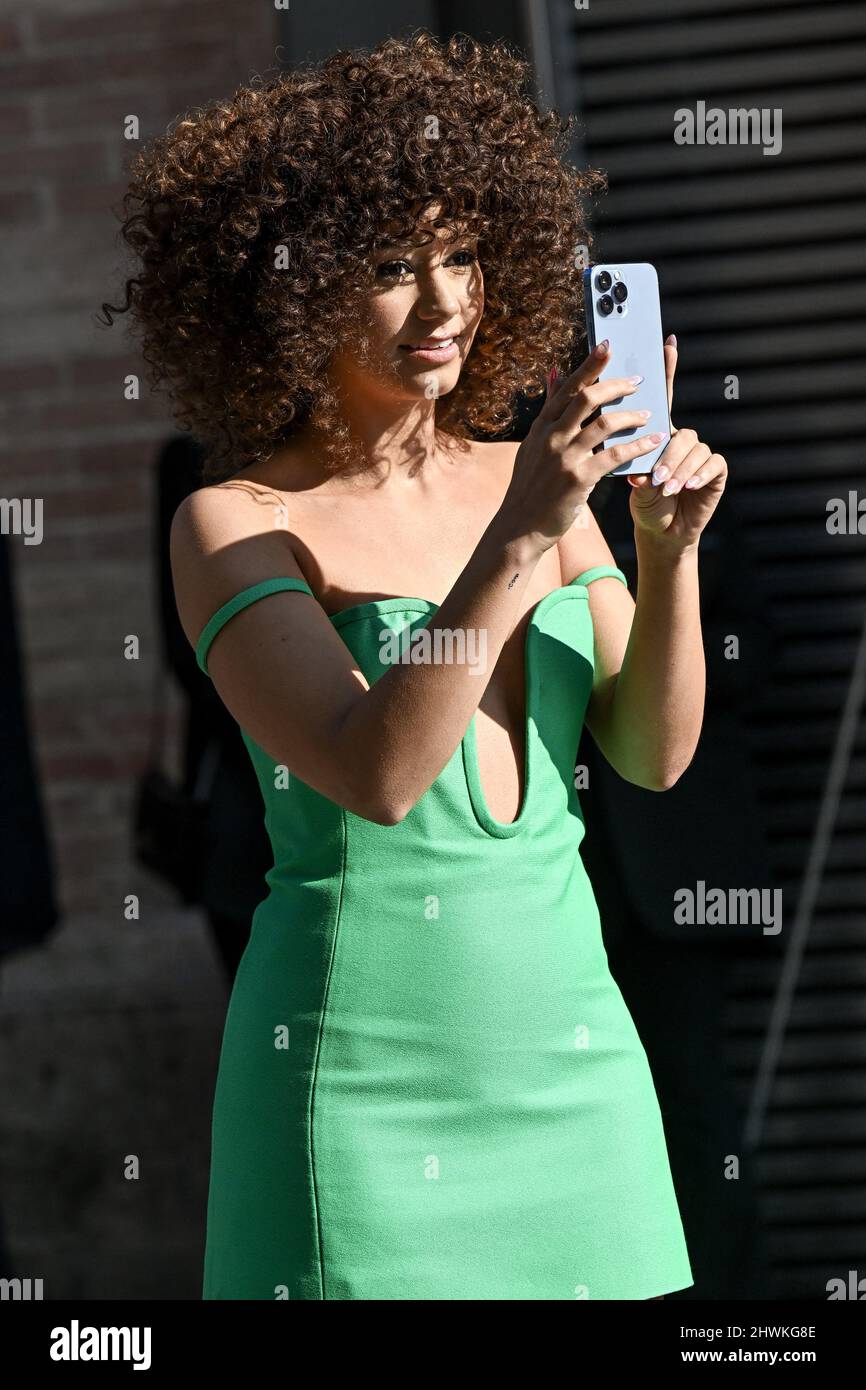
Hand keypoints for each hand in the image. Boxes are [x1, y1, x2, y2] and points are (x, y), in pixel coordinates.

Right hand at [499, 341, 667, 555]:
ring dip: (632, 415)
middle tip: (638, 381)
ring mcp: (563, 458)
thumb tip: (555, 372)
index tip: (607, 346)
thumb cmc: (530, 487)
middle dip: (617, 385)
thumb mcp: (532, 446)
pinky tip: (652, 443)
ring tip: (649, 414)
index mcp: (541, 428)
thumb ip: (548, 411)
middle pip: (587, 398)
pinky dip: (637, 445)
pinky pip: (615, 455)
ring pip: (605, 424)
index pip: (567, 388)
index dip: (588, 365)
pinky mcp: (578, 480)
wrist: (520, 528)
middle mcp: (550, 438)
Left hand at [626, 335, 726, 548]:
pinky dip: (697, 475)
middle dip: (665, 453)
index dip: (668, 369)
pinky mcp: (717, 470)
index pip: (663, 396)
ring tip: (664, 489)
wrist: (660, 530)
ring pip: (692, 448)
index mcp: (660, 432)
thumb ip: (628, 458)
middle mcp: (682, 437)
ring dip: (677, 469)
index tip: (667, 341)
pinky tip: (687, 487)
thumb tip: (621, 453)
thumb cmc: (643, 500)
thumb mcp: (631, 478)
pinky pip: (711, 464)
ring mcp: (700, 452)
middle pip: (677, 431)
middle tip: (653, 477)